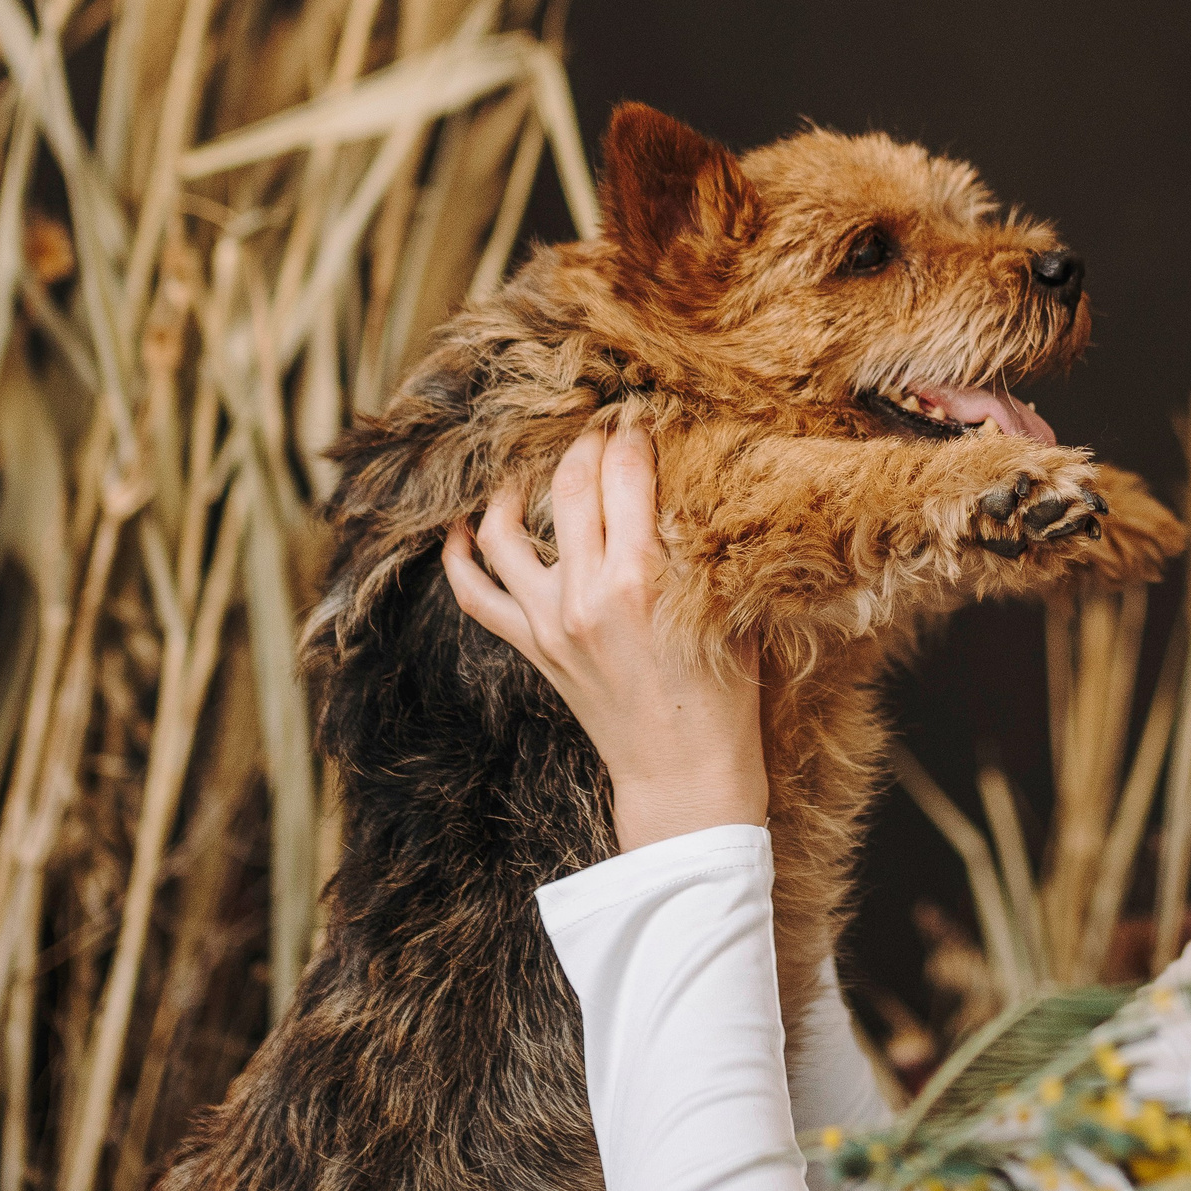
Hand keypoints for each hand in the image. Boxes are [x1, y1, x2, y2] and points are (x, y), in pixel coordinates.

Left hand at [441, 424, 764, 851]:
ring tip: (528, 468)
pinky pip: (477, 595)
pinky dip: (460, 558)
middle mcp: (588, 593)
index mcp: (645, 579)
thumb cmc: (723, 697)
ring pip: (506, 532)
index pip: (628, 474)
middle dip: (586, 443)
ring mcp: (550, 621)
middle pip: (570, 485)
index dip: (633, 434)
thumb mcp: (730, 612)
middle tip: (600, 428)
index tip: (641, 415)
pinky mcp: (532, 646)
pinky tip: (461, 529)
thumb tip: (703, 490)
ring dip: (512, 489)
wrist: (683, 775)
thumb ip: (709, 551)